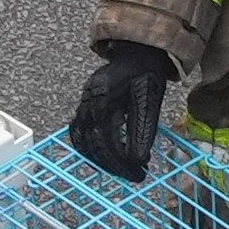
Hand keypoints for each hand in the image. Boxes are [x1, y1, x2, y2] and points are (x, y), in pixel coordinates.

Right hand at [67, 42, 174, 181]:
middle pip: (93, 144)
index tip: (139, 174)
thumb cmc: (145, 74)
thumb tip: (140, 159)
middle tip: (132, 175)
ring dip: (98, 159)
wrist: (137, 52)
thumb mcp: (150, 100)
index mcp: (104, 100)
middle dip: (112, 164)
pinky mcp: (84, 104)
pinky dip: (87, 146)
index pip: (108, 142)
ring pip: (82, 139)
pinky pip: (78, 131)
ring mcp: (83, 103)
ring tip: (117, 169)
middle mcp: (88, 103)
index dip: (123, 162)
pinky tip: (101, 155)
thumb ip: (143, 129)